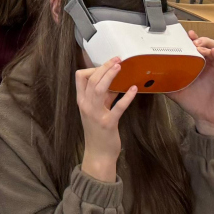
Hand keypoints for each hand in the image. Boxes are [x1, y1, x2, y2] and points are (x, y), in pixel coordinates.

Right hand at [75, 58, 134, 182]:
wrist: (98, 153)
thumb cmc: (98, 131)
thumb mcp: (97, 111)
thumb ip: (104, 97)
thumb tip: (115, 83)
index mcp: (82, 101)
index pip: (80, 77)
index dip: (92, 68)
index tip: (105, 65)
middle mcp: (86, 106)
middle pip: (91, 80)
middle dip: (104, 67)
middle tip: (116, 59)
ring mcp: (96, 114)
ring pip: (99, 89)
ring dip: (110, 76)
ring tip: (120, 67)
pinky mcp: (108, 123)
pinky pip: (117, 107)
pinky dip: (126, 97)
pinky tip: (134, 89)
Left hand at [170, 33, 213, 135]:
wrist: (205, 118)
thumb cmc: (193, 102)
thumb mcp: (176, 90)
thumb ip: (165, 82)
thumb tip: (148, 78)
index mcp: (196, 65)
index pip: (194, 47)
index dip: (190, 39)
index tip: (184, 34)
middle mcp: (207, 65)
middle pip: (205, 44)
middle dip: (198, 39)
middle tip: (191, 39)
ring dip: (206, 45)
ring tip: (198, 46)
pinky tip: (212, 53)